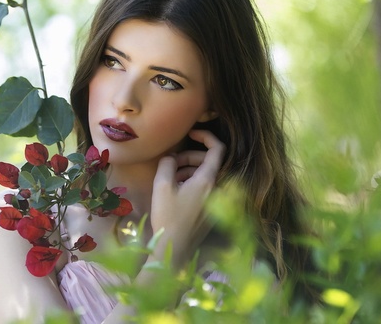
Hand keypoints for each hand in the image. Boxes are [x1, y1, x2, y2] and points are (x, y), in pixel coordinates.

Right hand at [149, 130, 225, 265]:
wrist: (174, 248)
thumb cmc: (168, 216)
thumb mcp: (162, 185)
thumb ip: (167, 164)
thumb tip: (171, 157)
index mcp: (208, 180)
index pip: (218, 149)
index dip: (206, 136)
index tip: (191, 133)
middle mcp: (217, 188)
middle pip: (208, 161)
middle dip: (189, 156)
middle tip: (171, 162)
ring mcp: (216, 201)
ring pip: (206, 175)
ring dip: (189, 170)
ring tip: (170, 177)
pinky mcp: (211, 210)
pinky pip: (206, 188)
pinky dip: (192, 183)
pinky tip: (175, 190)